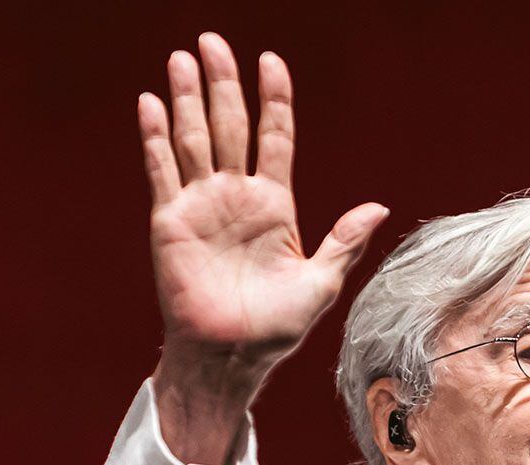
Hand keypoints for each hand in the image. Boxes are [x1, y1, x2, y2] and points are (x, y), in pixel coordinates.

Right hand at [138, 32, 387, 462]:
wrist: (232, 358)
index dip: (274, 100)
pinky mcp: (170, 222)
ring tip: (183, 58)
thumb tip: (377, 206)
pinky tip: (152, 103)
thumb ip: (343, 241)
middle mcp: (236, 197)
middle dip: (223, 84)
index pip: (275, 138)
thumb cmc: (276, 329)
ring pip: (193, 139)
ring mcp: (201, 206)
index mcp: (275, 206)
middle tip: (214, 41)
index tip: (272, 61)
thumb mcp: (320, 283)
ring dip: (187, 99)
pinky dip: (155, 138)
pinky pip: (162, 171)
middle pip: (229, 126)